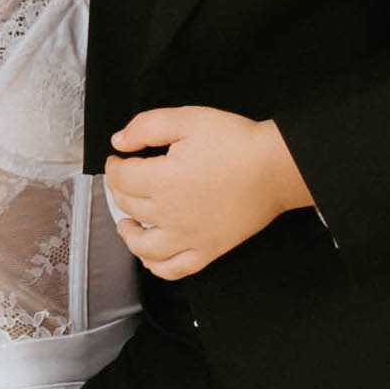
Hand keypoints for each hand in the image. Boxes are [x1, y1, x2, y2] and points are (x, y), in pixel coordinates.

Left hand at [101, 105, 310, 281]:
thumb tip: (120, 142)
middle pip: (129, 206)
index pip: (121, 177)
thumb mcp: (188, 119)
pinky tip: (151, 258)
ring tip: (126, 224)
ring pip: (143, 246)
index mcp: (162, 180)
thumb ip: (146, 126)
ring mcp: (188, 237)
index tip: (118, 159)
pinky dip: (156, 267)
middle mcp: (169, 213)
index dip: (114, 165)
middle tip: (125, 181)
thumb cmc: (238, 143)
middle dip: (120, 191)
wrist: (275, 168)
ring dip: (128, 234)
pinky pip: (174, 269)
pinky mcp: (207, 250)